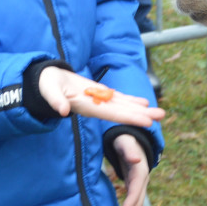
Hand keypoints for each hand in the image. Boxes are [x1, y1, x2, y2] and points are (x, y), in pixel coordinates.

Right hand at [38, 67, 165, 126]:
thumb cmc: (45, 86)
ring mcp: (98, 100)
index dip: (129, 118)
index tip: (146, 122)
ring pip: (123, 106)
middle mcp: (96, 106)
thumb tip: (61, 111)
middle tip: (162, 115)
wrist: (44, 82)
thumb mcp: (48, 91)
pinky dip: (131, 100)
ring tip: (159, 112)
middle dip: (141, 115)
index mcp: (86, 106)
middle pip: (122, 111)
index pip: (112, 114)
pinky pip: (117, 98)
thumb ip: (55, 101)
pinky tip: (144, 103)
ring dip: (141, 109)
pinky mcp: (98, 94)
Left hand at [113, 134, 150, 205]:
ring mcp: (140, 183)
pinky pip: (135, 202)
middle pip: (137, 202)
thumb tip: (137, 159)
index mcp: (140, 171)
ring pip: (138, 205)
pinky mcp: (135, 185)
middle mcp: (143, 179)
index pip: (134, 193)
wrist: (131, 136)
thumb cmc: (125, 138)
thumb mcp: (125, 141)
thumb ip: (129, 150)